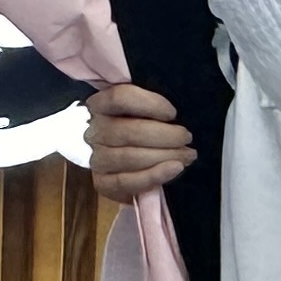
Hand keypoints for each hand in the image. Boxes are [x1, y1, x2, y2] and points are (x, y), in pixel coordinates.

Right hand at [86, 83, 192, 203]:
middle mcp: (94, 131)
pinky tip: (174, 169)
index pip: (119, 97)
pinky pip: (126, 182)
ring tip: (187, 155)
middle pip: (128, 131)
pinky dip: (153, 176)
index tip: (173, 113)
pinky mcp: (102, 183)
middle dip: (166, 136)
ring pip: (129, 157)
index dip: (150, 104)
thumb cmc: (147, 127)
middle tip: (187, 138)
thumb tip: (151, 98)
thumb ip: (149, 102)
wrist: (136, 160)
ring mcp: (96, 159)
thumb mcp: (147, 108)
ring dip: (164, 156)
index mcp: (101, 104)